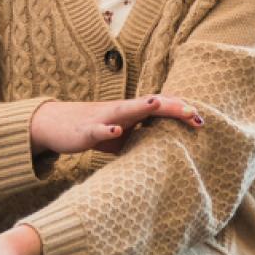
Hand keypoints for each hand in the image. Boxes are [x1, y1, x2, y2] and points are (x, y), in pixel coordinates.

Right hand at [29, 95, 202, 156]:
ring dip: (141, 107)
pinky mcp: (85, 130)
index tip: (201, 121)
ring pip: (124, 110)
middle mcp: (120, 110)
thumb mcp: (120, 135)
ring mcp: (102, 118)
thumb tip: (166, 151)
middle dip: (171, 107)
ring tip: (157, 104)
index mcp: (130, 113)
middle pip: (149, 105)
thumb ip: (141, 138)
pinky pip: (98, 129)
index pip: (160, 108)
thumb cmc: (91, 129)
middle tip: (194, 113)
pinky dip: (107, 129)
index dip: (179, 112)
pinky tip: (117, 131)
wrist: (53, 124)